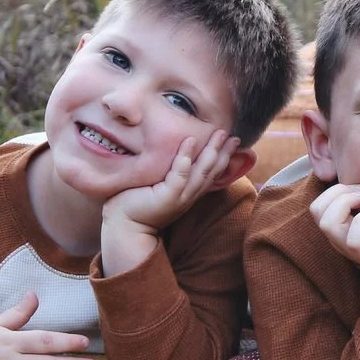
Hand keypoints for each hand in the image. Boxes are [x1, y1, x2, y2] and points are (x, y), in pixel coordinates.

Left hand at [99, 130, 240, 272]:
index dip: (224, 158)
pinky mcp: (168, 196)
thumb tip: (169, 153)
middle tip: (235, 136)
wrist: (124, 226)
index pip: (211, 173)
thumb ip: (167, 172)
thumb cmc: (135, 203)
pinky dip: (186, 157)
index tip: (233, 141)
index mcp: (188, 193)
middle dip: (224, 152)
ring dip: (212, 151)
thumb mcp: (157, 185)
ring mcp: (180, 196)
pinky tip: (190, 140)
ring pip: (201, 171)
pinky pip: (180, 174)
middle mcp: (189, 195)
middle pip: (211, 171)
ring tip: (220, 133)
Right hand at [311, 181, 359, 277]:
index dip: (336, 189)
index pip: (317, 205)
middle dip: (340, 191)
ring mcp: (352, 251)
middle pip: (317, 210)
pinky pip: (354, 240)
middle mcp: (340, 240)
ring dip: (347, 202)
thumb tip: (357, 169)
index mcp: (338, 227)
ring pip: (328, 224)